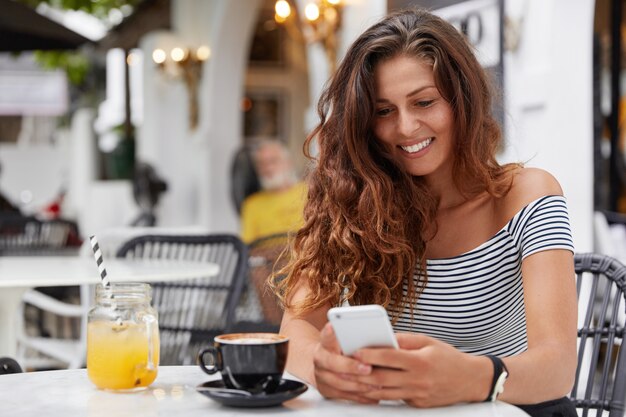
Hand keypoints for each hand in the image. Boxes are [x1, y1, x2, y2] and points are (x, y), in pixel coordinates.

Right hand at [313, 322, 378, 403]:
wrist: (324, 365)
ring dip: (359, 385)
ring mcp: (322, 376)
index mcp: (325, 343)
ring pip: (340, 383)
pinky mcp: (327, 390)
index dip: (329, 333)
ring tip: (377, 385)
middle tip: (368, 368)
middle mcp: (321, 358)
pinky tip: (373, 395)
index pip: (326, 336)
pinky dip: (360, 396)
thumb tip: (380, 337)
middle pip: (333, 363)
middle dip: (351, 366)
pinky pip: (345, 396)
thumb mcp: (343, 340)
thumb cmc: (340, 350)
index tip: (333, 327)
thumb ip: (354, 338)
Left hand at [352, 333, 490, 406]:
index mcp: (420, 362)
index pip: (389, 358)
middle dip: (361, 373)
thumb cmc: (448, 357)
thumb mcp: (428, 341)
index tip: (355, 352)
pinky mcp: (417, 404)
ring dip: (365, 387)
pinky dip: (380, 393)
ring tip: (350, 379)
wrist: (470, 380)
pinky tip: (368, 387)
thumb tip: (383, 337)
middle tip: (345, 368)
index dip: (370, 355)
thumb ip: (404, 340)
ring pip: (385, 393)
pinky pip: (394, 398)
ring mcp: (417, 395)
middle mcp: (418, 381)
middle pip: (382, 378)